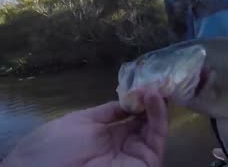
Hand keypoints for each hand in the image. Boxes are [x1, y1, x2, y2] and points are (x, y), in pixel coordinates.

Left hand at [1, 88, 167, 166]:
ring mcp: (135, 155)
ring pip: (155, 129)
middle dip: (152, 101)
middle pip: (148, 122)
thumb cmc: (55, 149)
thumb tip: (128, 100)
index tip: (146, 82)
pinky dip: (159, 117)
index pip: (132, 117)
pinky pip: (157, 139)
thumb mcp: (81, 121)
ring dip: (158, 106)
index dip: (140, 100)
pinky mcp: (145, 163)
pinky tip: (153, 98)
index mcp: (108, 137)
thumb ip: (108, 112)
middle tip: (156, 81)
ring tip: (154, 87)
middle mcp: (125, 146)